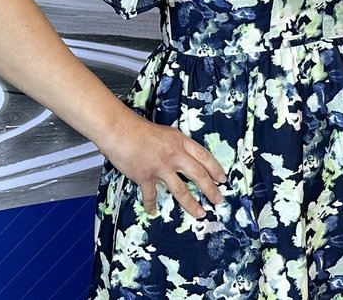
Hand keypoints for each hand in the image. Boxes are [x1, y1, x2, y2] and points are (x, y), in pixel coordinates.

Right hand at [99, 112, 226, 218]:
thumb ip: (178, 146)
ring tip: (200, 213)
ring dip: (191, 204)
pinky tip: (153, 212)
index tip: (223, 179)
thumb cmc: (141, 130)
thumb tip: (187, 158)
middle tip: (218, 200)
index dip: (215, 169)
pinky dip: (151, 204)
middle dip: (210, 189)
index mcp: (181, 142)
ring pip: (181, 189)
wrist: (120, 131)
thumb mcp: (168, 133)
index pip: (204, 157)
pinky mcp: (145, 176)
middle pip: (198, 174)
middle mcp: (175, 155)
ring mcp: (160, 167)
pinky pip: (151, 195)